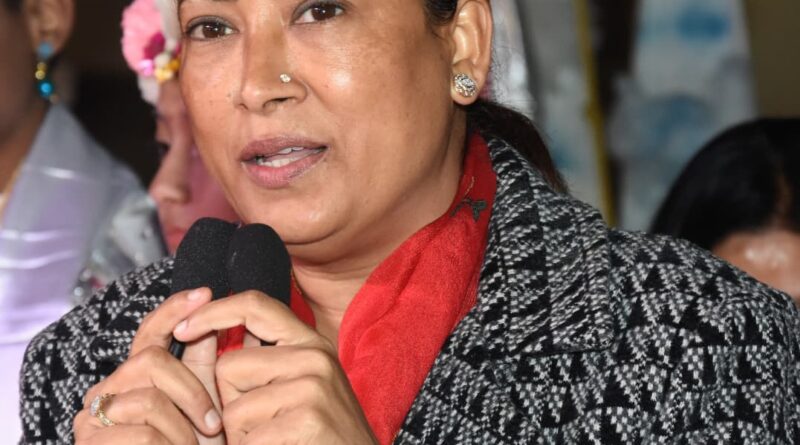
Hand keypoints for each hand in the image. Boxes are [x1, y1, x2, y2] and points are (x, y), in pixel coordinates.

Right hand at [74, 288, 223, 443]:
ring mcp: (92, 417)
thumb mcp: (202, 407)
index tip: (206, 292)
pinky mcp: (92, 441)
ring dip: (183, 427)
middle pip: (150, 359)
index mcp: (133, 378)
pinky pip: (144, 432)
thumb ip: (206, 366)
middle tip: (213, 423)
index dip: (175, 308)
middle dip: (191, 390)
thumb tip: (224, 320)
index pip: (148, 331)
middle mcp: (105, 390)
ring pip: (149, 397)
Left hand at [173, 290, 378, 444]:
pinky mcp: (307, 421)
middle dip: (231, 403)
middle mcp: (315, 358)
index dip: (213, 312)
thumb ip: (267, 360)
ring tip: (274, 441)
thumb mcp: (302, 387)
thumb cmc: (322, 437)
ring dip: (241, 436)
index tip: (184, 328)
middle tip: (265, 425)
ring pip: (232, 409)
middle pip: (229, 366)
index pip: (255, 305)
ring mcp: (313, 388)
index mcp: (312, 343)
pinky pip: (246, 439)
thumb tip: (212, 329)